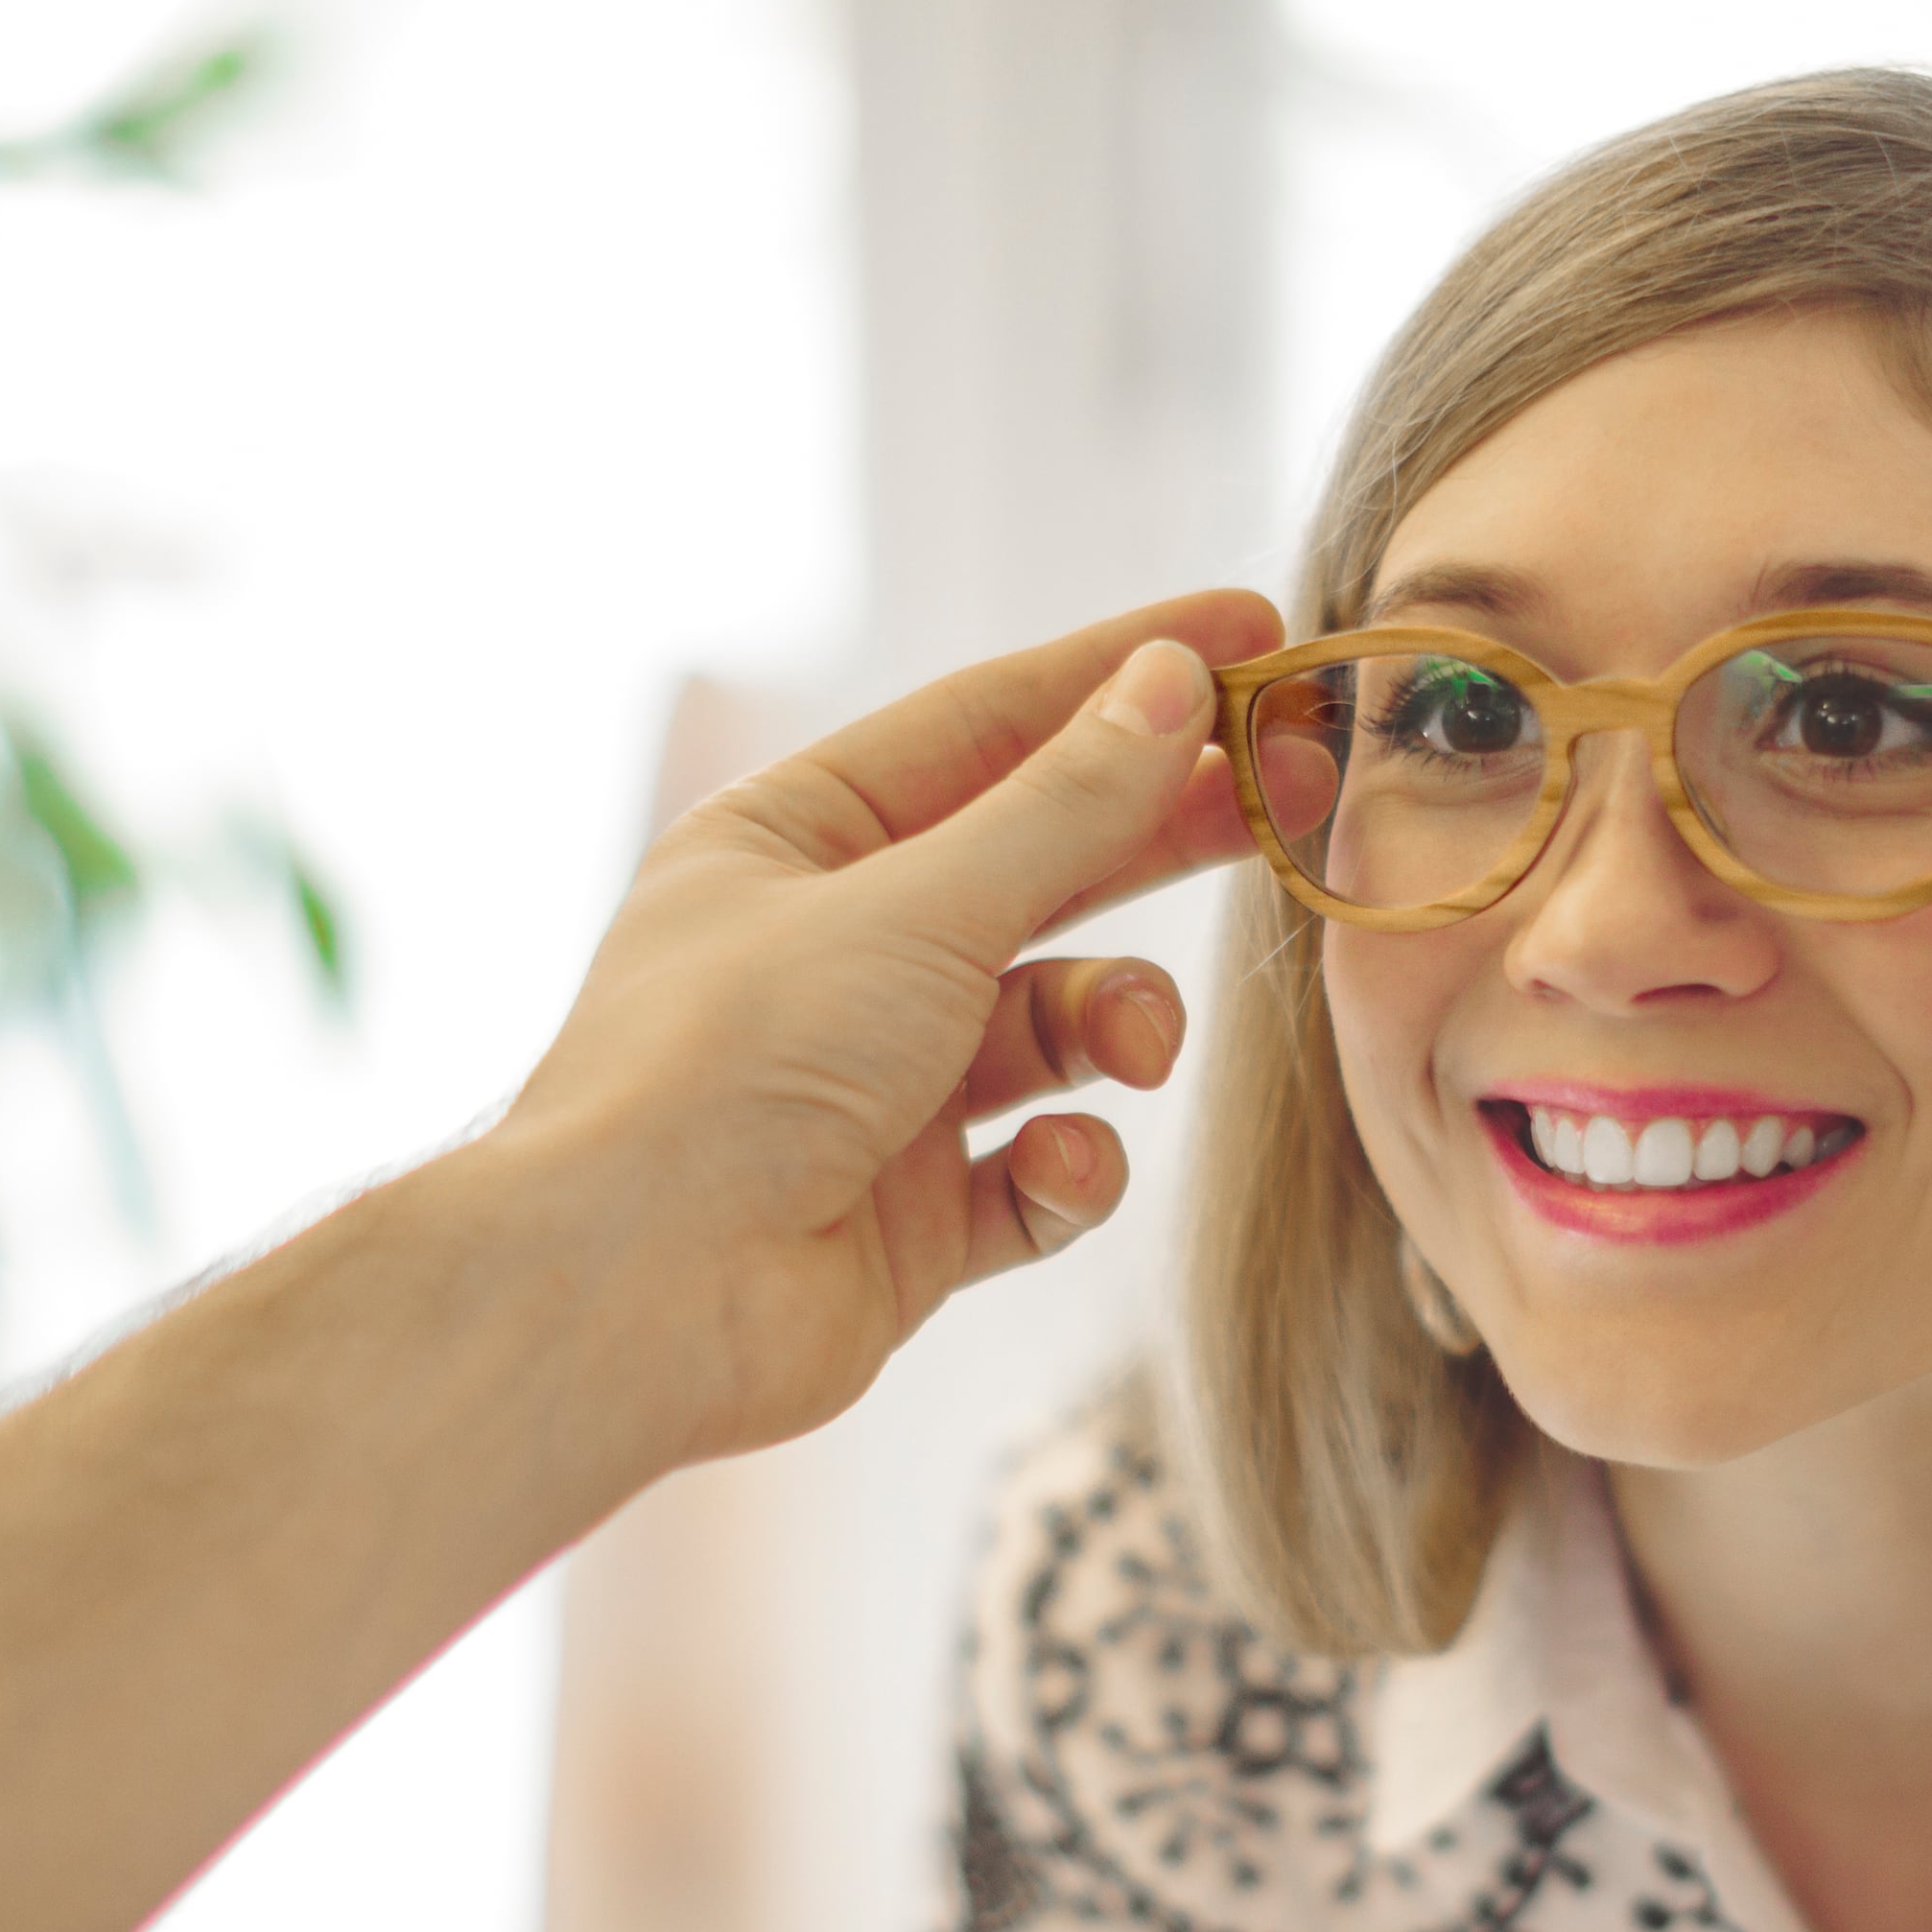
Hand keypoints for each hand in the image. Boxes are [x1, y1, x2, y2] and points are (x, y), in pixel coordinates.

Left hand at [491, 591, 1282, 1468]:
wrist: (632, 1297)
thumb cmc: (732, 1067)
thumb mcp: (917, 905)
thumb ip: (1064, 807)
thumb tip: (1172, 683)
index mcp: (794, 843)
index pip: (984, 727)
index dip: (1121, 677)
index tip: (1253, 633)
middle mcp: (834, 955)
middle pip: (1039, 865)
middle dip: (1163, 834)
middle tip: (1299, 795)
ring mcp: (876, 1090)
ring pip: (1052, 1027)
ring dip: (1115, 1027)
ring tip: (1142, 1046)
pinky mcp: (909, 1219)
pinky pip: (1035, 1173)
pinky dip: (1064, 1169)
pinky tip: (1051, 1169)